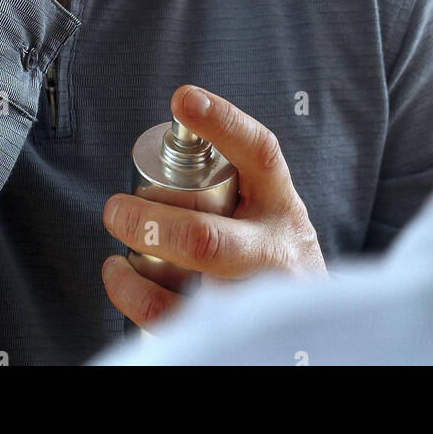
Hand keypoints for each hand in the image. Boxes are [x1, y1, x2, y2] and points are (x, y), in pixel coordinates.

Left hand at [101, 85, 326, 332]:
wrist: (316, 323)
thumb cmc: (272, 254)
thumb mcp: (267, 209)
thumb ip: (231, 177)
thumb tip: (180, 114)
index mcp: (281, 204)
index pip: (259, 153)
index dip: (223, 123)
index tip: (184, 98)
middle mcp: (276, 251)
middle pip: (208, 238)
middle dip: (151, 223)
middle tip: (116, 210)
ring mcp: (258, 300)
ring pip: (189, 290)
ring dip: (138, 268)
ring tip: (116, 252)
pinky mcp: (235, 335)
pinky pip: (175, 322)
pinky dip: (137, 300)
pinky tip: (122, 278)